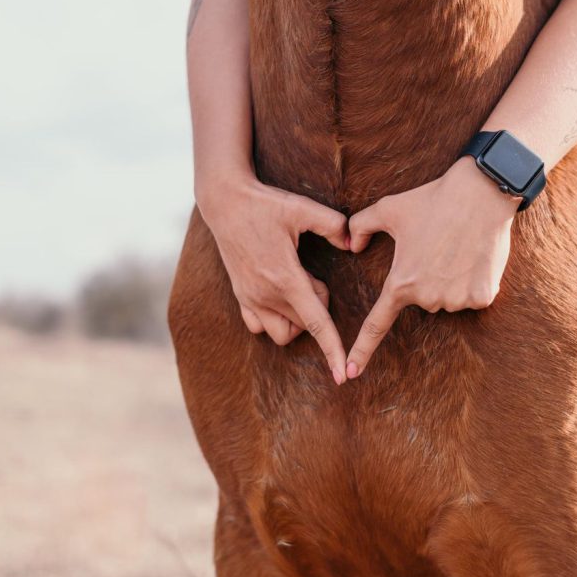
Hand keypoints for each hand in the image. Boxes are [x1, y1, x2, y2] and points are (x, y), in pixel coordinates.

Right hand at [198, 174, 350, 383]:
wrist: (225, 202)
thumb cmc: (265, 204)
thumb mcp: (302, 208)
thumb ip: (333, 225)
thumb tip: (352, 243)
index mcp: (285, 278)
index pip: (316, 323)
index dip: (333, 349)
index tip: (343, 374)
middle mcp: (265, 295)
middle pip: (305, 326)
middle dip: (318, 308)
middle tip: (315, 277)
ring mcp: (250, 298)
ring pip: (281, 334)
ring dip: (298, 321)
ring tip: (298, 288)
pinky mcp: (240, 296)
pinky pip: (259, 327)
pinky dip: (275, 320)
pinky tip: (280, 296)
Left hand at [345, 156, 521, 377]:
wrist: (481, 194)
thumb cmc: (431, 199)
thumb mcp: (387, 208)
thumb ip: (359, 226)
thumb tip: (351, 244)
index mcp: (401, 283)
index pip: (377, 324)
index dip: (362, 349)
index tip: (351, 372)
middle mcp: (428, 298)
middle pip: (422, 299)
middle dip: (426, 277)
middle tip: (435, 246)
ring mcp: (457, 300)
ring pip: (448, 298)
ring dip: (450, 280)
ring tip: (457, 247)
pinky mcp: (483, 298)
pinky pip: (473, 297)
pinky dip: (474, 281)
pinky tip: (475, 256)